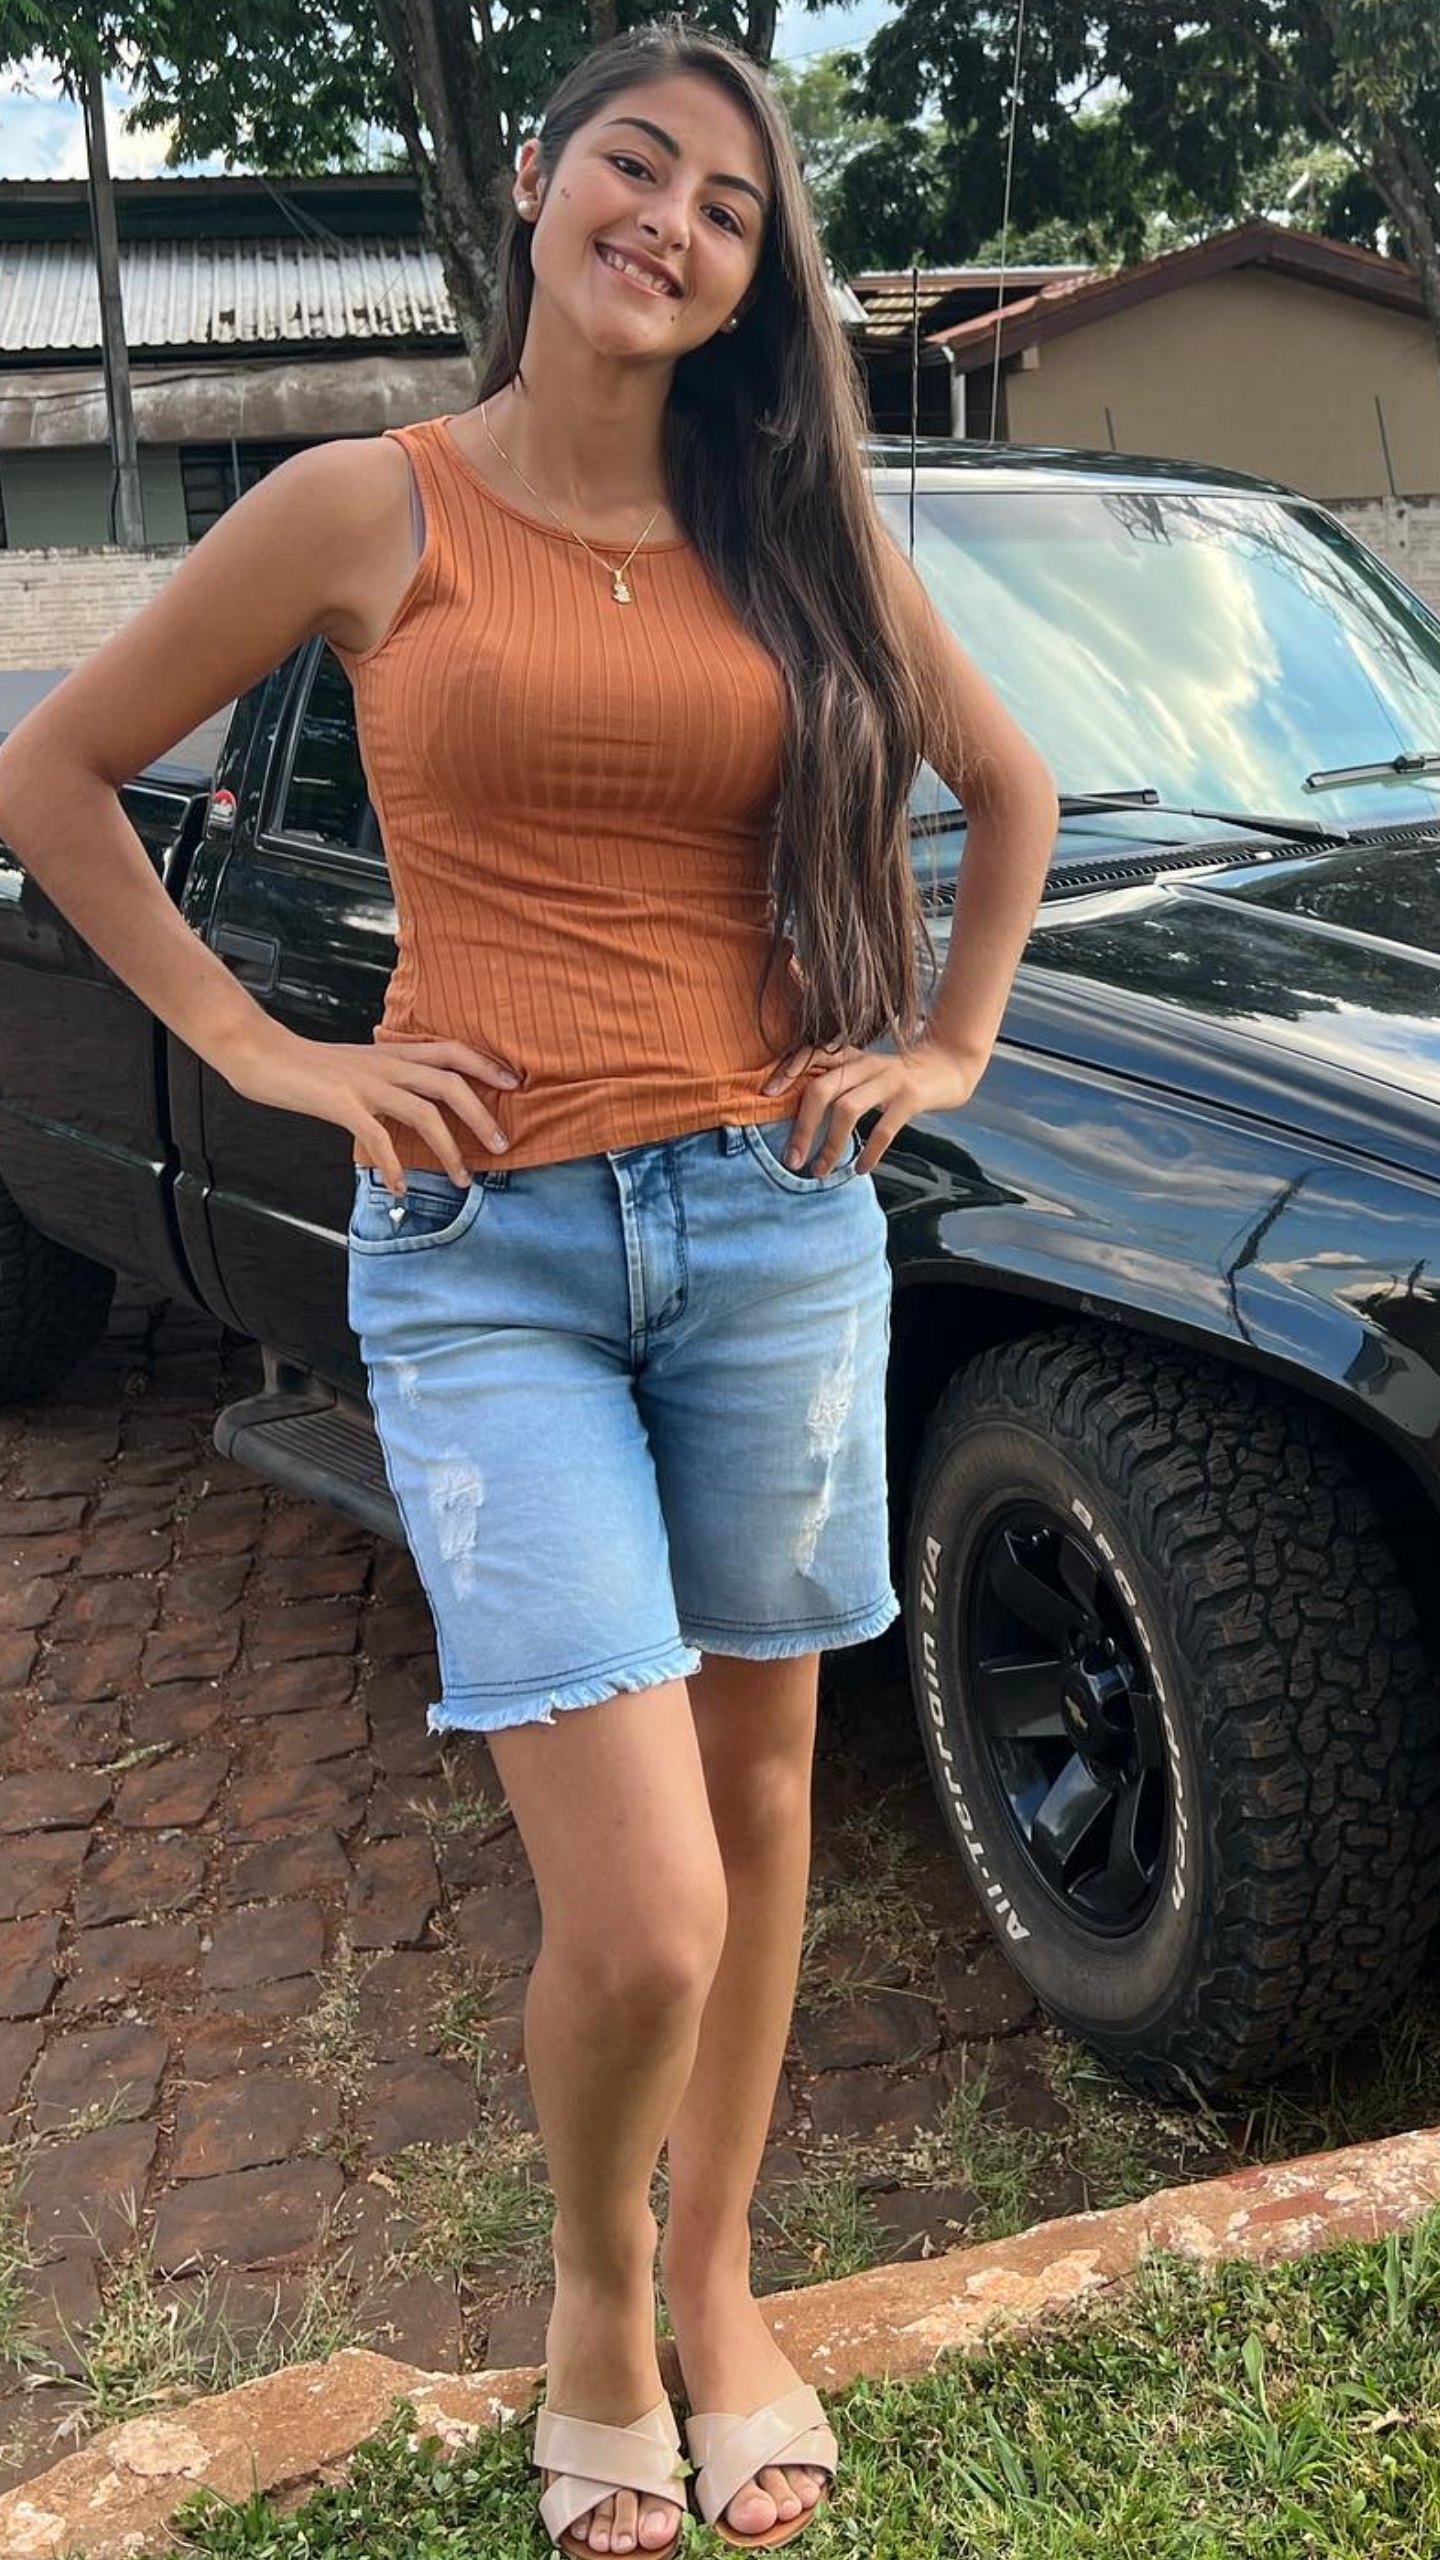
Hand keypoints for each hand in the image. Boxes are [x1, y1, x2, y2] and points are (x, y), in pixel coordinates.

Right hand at [218, 1024, 521, 1195]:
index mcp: (393, 1054)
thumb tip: (413, 1105)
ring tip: (462, 1180)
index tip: (514, 1086)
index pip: (452, 1052)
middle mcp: (386, 1065)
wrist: (260, 1052)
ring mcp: (365, 1082)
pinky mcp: (341, 1102)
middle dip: (482, 1116)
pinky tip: (400, 1186)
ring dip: (449, 1149)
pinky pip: (377, 1136)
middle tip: (502, 1148)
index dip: (486, 1066)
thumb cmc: (308, 1066)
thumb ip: (388, 1079)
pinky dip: (393, 1164)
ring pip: (424, 1112)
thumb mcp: (358, 1066)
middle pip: (450, 1084)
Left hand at [762, 1029, 983, 1176]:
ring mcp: (889, 1079)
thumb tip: (798, 1112)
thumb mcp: (865, 1070)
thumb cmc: (896, 1076)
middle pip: (822, 1088)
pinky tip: (860, 1169)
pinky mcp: (910, 1098)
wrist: (948, 1066)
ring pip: (848, 1109)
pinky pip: (884, 1129)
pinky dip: (869, 1152)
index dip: (787, 1071)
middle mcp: (865, 1063)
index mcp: (851, 1055)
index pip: (811, 1054)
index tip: (767, 1095)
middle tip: (791, 1159)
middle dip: (803, 1127)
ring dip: (830, 1145)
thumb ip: (837, 1081)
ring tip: (821, 1171)